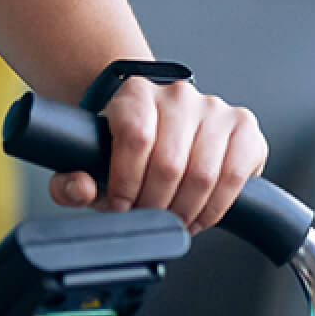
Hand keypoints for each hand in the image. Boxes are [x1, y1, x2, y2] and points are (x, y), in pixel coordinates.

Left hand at [48, 75, 267, 235]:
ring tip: (172, 221)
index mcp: (135, 94)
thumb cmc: (125, 150)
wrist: (161, 127)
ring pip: (203, 174)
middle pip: (169, 162)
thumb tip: (78, 188)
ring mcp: (214, 108)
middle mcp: (177, 95)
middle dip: (155, 204)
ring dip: (185, 211)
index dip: (127, 181)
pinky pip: (233, 177)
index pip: (135, 137)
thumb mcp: (90, 165)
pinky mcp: (244, 126)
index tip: (122, 205)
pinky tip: (198, 216)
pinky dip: (215, 208)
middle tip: (148, 218)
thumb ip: (70, 182)